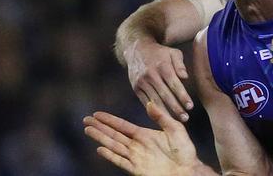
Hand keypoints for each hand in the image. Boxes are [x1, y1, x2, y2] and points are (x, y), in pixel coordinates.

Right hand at [84, 102, 204, 175]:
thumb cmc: (184, 150)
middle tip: (85, 119)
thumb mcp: (175, 128)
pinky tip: (100, 148)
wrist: (187, 170)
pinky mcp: (137, 169)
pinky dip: (110, 155)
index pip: (122, 126)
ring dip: (100, 138)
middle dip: (99, 127)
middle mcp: (137, 145)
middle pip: (113, 134)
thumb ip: (161, 116)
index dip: (109, 120)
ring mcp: (135, 157)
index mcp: (144, 135)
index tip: (97, 114)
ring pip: (113, 146)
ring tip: (88, 130)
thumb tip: (149, 103)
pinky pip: (121, 161)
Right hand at [125, 39, 192, 121]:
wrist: (137, 50)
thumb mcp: (173, 52)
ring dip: (166, 112)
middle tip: (185, 118)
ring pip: (155, 100)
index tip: (190, 106)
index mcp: (163, 66)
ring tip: (176, 121)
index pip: (174, 84)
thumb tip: (185, 77)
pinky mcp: (136, 88)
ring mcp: (142, 82)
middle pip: (165, 95)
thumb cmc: (160, 53)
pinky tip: (162, 117)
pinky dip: (154, 110)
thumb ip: (180, 64)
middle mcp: (151, 75)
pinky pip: (145, 102)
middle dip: (176, 108)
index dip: (183, 96)